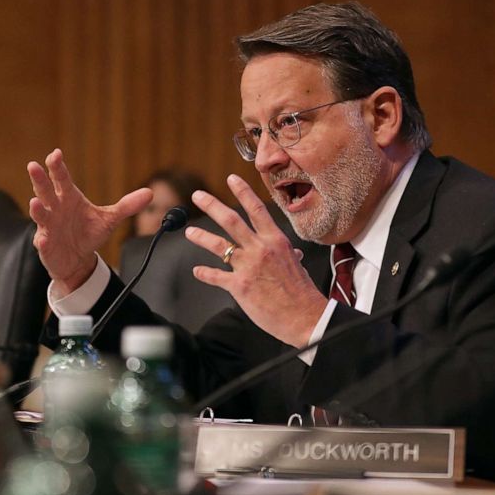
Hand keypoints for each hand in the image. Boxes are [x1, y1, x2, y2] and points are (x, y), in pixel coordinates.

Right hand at [27, 148, 151, 296]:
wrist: (78, 259)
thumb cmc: (89, 233)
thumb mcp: (109, 219)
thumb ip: (127, 206)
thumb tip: (150, 193)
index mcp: (69, 197)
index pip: (62, 178)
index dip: (58, 167)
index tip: (56, 154)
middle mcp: (55, 208)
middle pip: (45, 191)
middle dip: (39, 179)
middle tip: (33, 166)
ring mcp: (48, 226)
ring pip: (40, 214)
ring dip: (36, 209)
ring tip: (35, 202)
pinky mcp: (46, 244)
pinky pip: (43, 242)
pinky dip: (42, 241)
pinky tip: (43, 240)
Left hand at [185, 174, 327, 346]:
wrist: (304, 316)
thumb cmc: (302, 293)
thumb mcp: (296, 266)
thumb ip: (288, 255)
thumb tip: (292, 253)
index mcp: (276, 241)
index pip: (256, 209)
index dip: (242, 192)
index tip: (231, 178)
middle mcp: (260, 249)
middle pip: (231, 220)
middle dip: (211, 205)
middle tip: (197, 196)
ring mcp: (248, 267)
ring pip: (219, 245)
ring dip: (201, 237)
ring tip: (190, 232)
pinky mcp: (239, 286)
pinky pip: (216, 276)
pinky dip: (205, 273)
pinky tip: (197, 271)